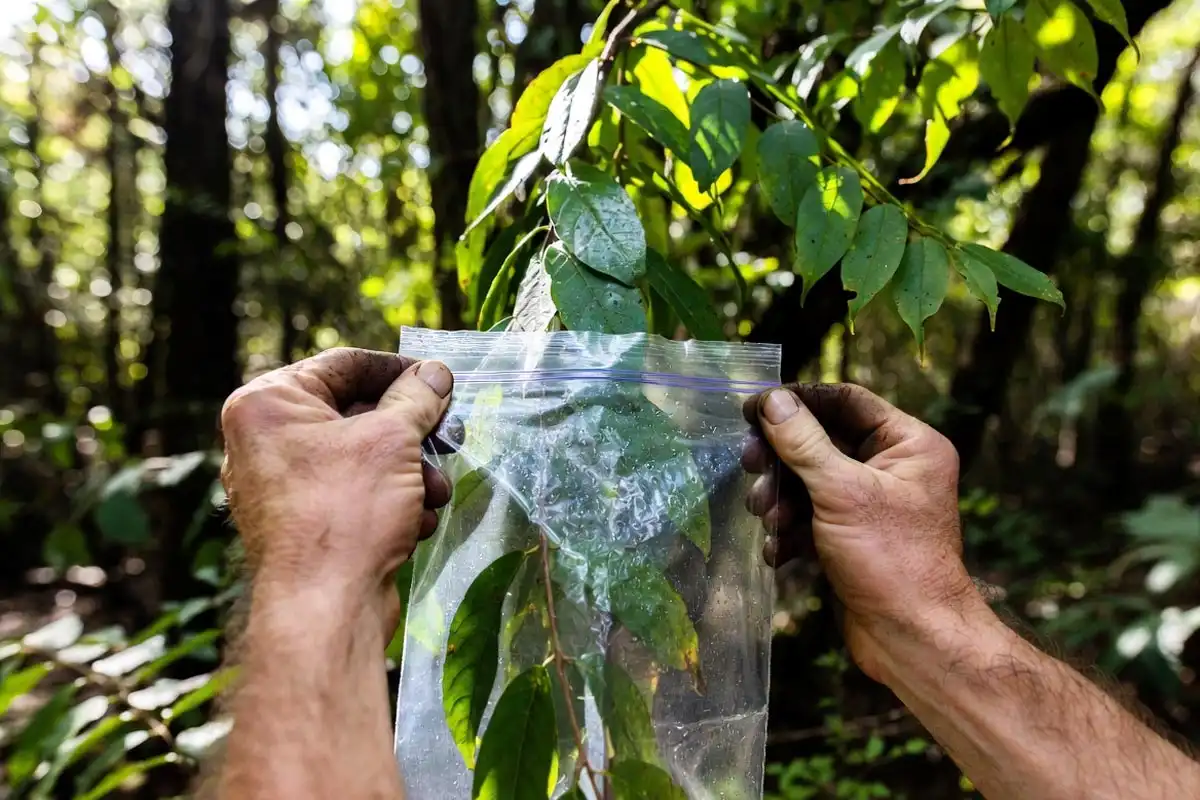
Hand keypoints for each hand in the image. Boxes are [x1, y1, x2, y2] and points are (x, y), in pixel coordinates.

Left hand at [219, 347, 453, 637]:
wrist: (326, 607)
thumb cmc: (345, 513)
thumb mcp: (393, 439)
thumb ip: (417, 397)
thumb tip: (435, 373)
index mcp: (267, 404)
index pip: (344, 365)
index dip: (400, 370)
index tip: (440, 382)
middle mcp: (265, 441)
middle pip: (356, 414)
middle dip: (411, 433)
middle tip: (450, 438)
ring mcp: (282, 486)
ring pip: (363, 458)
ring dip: (410, 472)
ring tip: (437, 492)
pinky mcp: (304, 524)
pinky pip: (355, 494)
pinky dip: (391, 503)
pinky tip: (418, 522)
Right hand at [741, 383, 981, 680]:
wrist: (912, 639)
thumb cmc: (892, 560)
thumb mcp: (842, 492)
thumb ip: (804, 443)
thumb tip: (773, 400)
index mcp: (909, 444)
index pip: (846, 401)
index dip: (797, 401)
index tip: (751, 410)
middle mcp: (895, 467)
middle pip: (822, 441)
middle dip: (782, 458)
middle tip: (748, 465)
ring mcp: (874, 504)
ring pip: (811, 481)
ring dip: (780, 498)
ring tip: (764, 517)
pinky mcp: (855, 537)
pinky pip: (813, 516)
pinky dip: (791, 529)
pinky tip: (776, 550)